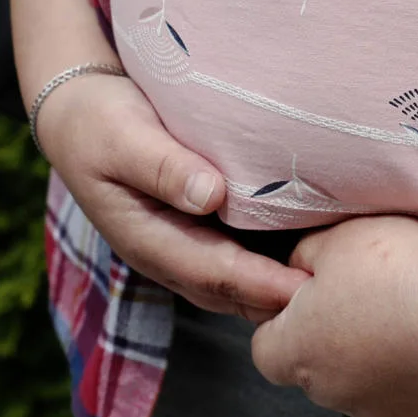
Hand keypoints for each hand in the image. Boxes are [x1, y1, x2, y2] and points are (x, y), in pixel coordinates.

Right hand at [36, 72, 308, 320]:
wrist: (79, 116)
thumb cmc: (99, 121)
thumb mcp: (122, 136)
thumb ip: (163, 166)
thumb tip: (210, 195)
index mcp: (147, 238)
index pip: (211, 272)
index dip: (258, 283)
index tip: (302, 287)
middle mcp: (168, 254)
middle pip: (230, 293)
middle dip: (278, 300)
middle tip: (338, 297)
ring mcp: (183, 247)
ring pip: (237, 286)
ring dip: (278, 290)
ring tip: (334, 284)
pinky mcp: (198, 231)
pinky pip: (240, 258)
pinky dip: (272, 264)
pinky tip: (310, 253)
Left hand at [249, 216, 417, 416]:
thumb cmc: (402, 269)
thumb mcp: (340, 238)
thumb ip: (306, 256)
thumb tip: (301, 271)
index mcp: (301, 352)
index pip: (266, 350)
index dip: (284, 321)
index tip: (314, 292)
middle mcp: (334, 395)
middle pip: (320, 370)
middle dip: (336, 339)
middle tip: (374, 296)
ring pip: (368, 387)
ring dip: (382, 359)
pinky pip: (416, 398)